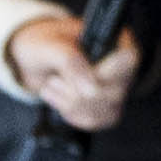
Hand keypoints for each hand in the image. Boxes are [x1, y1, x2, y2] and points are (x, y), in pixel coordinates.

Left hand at [5, 12, 136, 130]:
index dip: (102, 73)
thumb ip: (70, 62)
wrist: (33, 61)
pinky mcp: (107, 109)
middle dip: (77, 92)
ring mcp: (118, 89)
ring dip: (71, 104)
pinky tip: (60, 100)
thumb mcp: (49, 46)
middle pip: (115, 92)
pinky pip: (98, 121)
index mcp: (115, 39)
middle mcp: (123, 65)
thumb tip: (92, 90)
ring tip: (54, 87)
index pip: (128, 61)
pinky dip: (73, 115)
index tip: (73, 75)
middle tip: (55, 79)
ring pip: (107, 111)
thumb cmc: (42, 45)